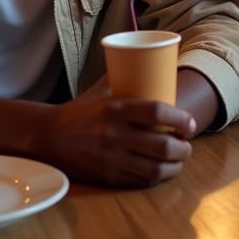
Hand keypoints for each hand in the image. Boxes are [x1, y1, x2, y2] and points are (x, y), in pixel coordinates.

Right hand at [39, 88, 196, 186]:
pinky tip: (164, 171)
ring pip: (155, 168)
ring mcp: (111, 158)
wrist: (48, 137)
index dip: (180, 119)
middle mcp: (114, 134)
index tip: (190, 123)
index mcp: (115, 108)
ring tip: (180, 159)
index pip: (157, 112)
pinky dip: (157, 177)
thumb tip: (148, 58)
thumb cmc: (80, 110)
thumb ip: (123, 75)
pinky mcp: (107, 176)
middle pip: (162, 144)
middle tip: (188, 144)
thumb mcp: (100, 89)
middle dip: (184, 147)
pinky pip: (140, 180)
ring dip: (175, 166)